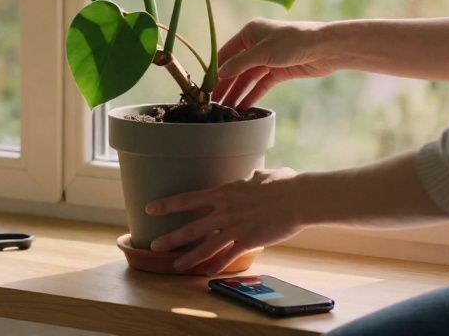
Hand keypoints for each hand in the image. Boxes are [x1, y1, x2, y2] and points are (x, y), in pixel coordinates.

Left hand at [146, 168, 305, 273]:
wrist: (298, 198)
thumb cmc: (282, 184)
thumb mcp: (260, 177)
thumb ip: (250, 180)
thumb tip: (253, 177)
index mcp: (223, 193)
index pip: (188, 199)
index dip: (167, 205)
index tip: (150, 209)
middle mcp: (224, 212)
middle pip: (191, 228)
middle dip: (170, 238)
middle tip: (154, 245)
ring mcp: (235, 228)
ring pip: (206, 246)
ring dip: (189, 257)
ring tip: (175, 265)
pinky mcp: (249, 241)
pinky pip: (229, 256)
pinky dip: (217, 265)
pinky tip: (208, 273)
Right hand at [211, 18, 338, 109]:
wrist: (325, 49)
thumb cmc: (293, 42)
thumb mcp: (262, 52)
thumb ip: (240, 64)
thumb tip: (220, 74)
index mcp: (250, 32)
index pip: (226, 53)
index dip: (216, 69)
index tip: (206, 86)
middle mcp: (256, 44)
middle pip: (236, 67)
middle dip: (226, 85)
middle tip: (214, 103)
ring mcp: (268, 59)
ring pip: (248, 78)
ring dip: (238, 93)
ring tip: (227, 110)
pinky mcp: (278, 71)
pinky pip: (261, 85)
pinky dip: (252, 95)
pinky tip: (243, 106)